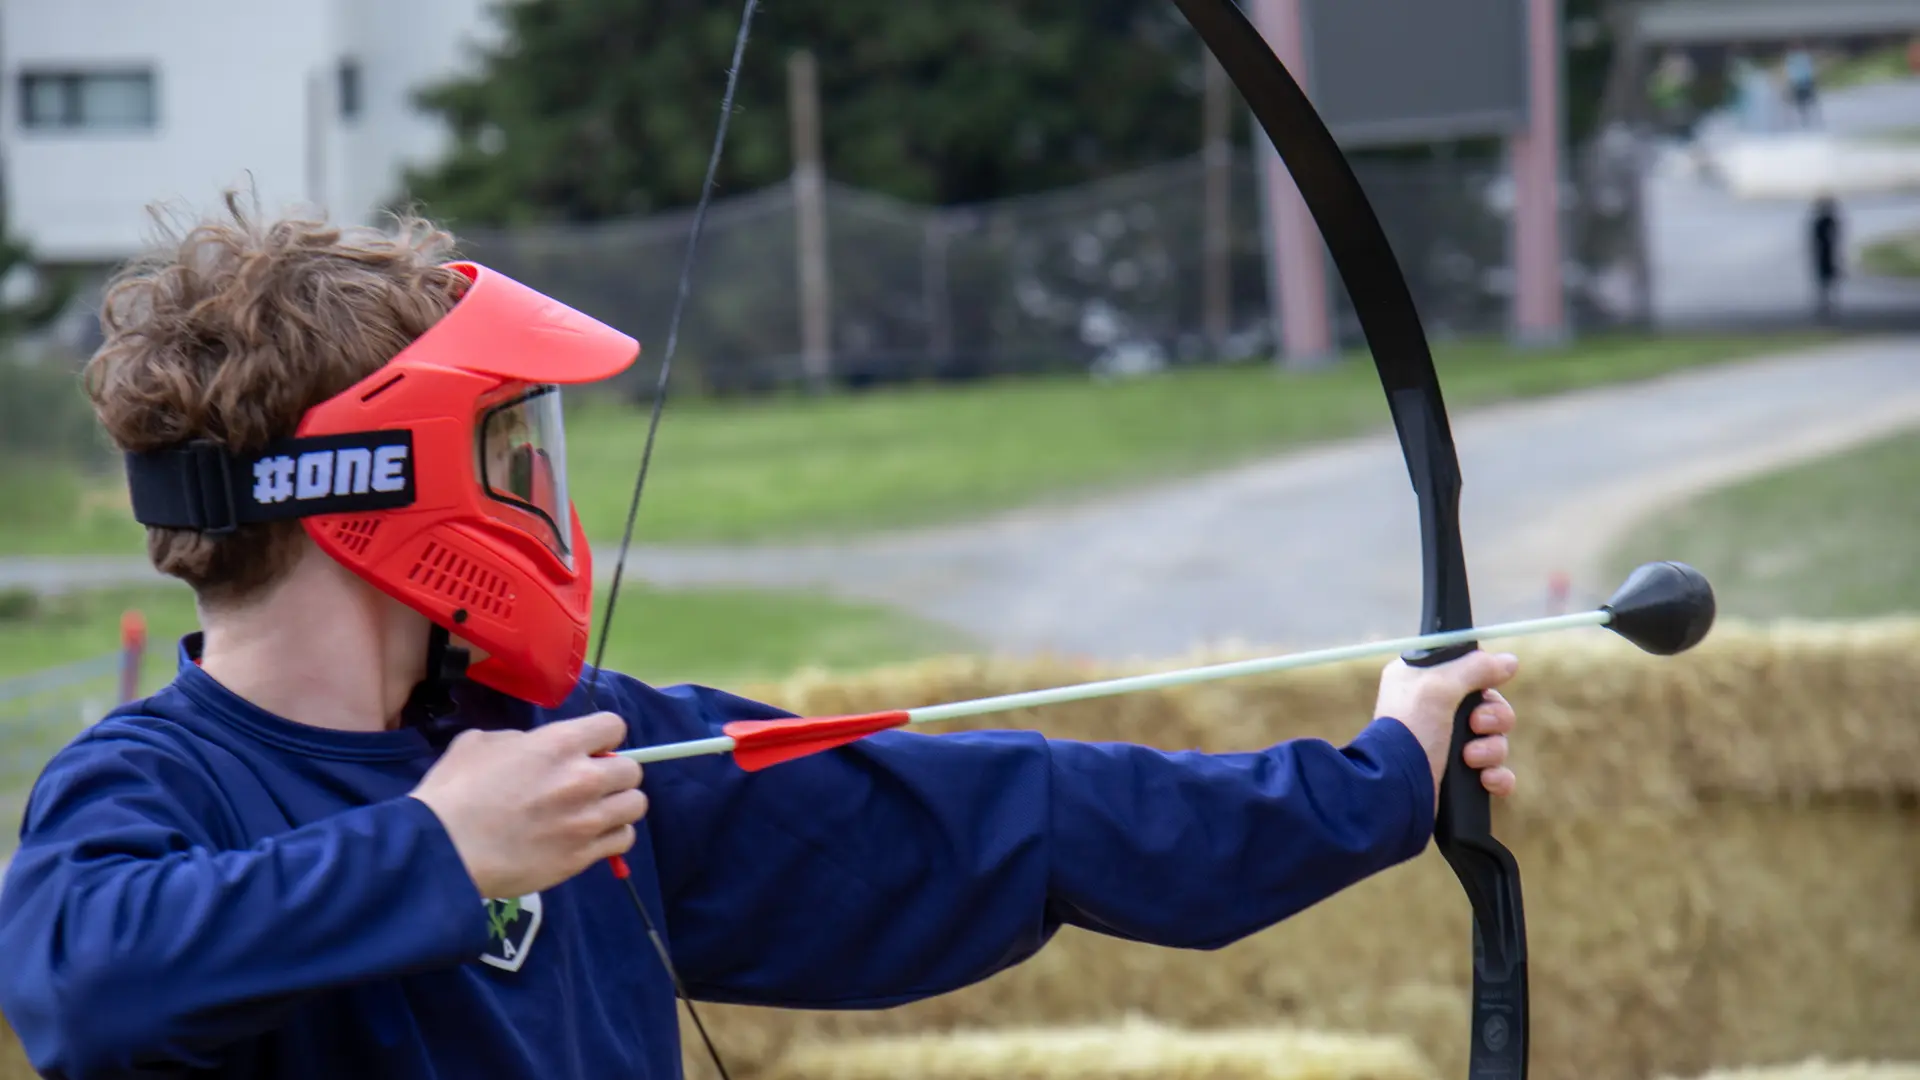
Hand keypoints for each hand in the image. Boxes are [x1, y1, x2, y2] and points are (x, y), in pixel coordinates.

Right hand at [410, 711, 648, 898]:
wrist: (443, 851)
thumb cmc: (454, 792)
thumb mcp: (479, 744)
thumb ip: (519, 741)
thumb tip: (534, 748)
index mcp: (560, 744)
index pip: (614, 726)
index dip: (603, 736)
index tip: (589, 749)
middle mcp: (584, 779)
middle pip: (632, 769)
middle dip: (614, 773)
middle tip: (590, 785)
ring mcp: (587, 821)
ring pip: (636, 805)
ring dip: (618, 805)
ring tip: (595, 812)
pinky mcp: (583, 856)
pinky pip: (622, 840)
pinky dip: (612, 837)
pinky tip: (590, 838)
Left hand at [1372, 651, 1519, 807]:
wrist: (1394, 792)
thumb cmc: (1408, 733)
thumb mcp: (1437, 687)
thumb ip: (1473, 668)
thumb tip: (1509, 662)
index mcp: (1421, 682)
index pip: (1467, 670)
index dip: (1482, 679)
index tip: (1482, 688)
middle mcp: (1433, 711)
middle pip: (1490, 707)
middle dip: (1494, 717)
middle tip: (1476, 726)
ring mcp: (1446, 746)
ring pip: (1496, 740)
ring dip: (1491, 749)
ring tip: (1469, 759)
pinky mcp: (1458, 779)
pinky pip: (1496, 773)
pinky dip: (1497, 777)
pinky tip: (1485, 780)